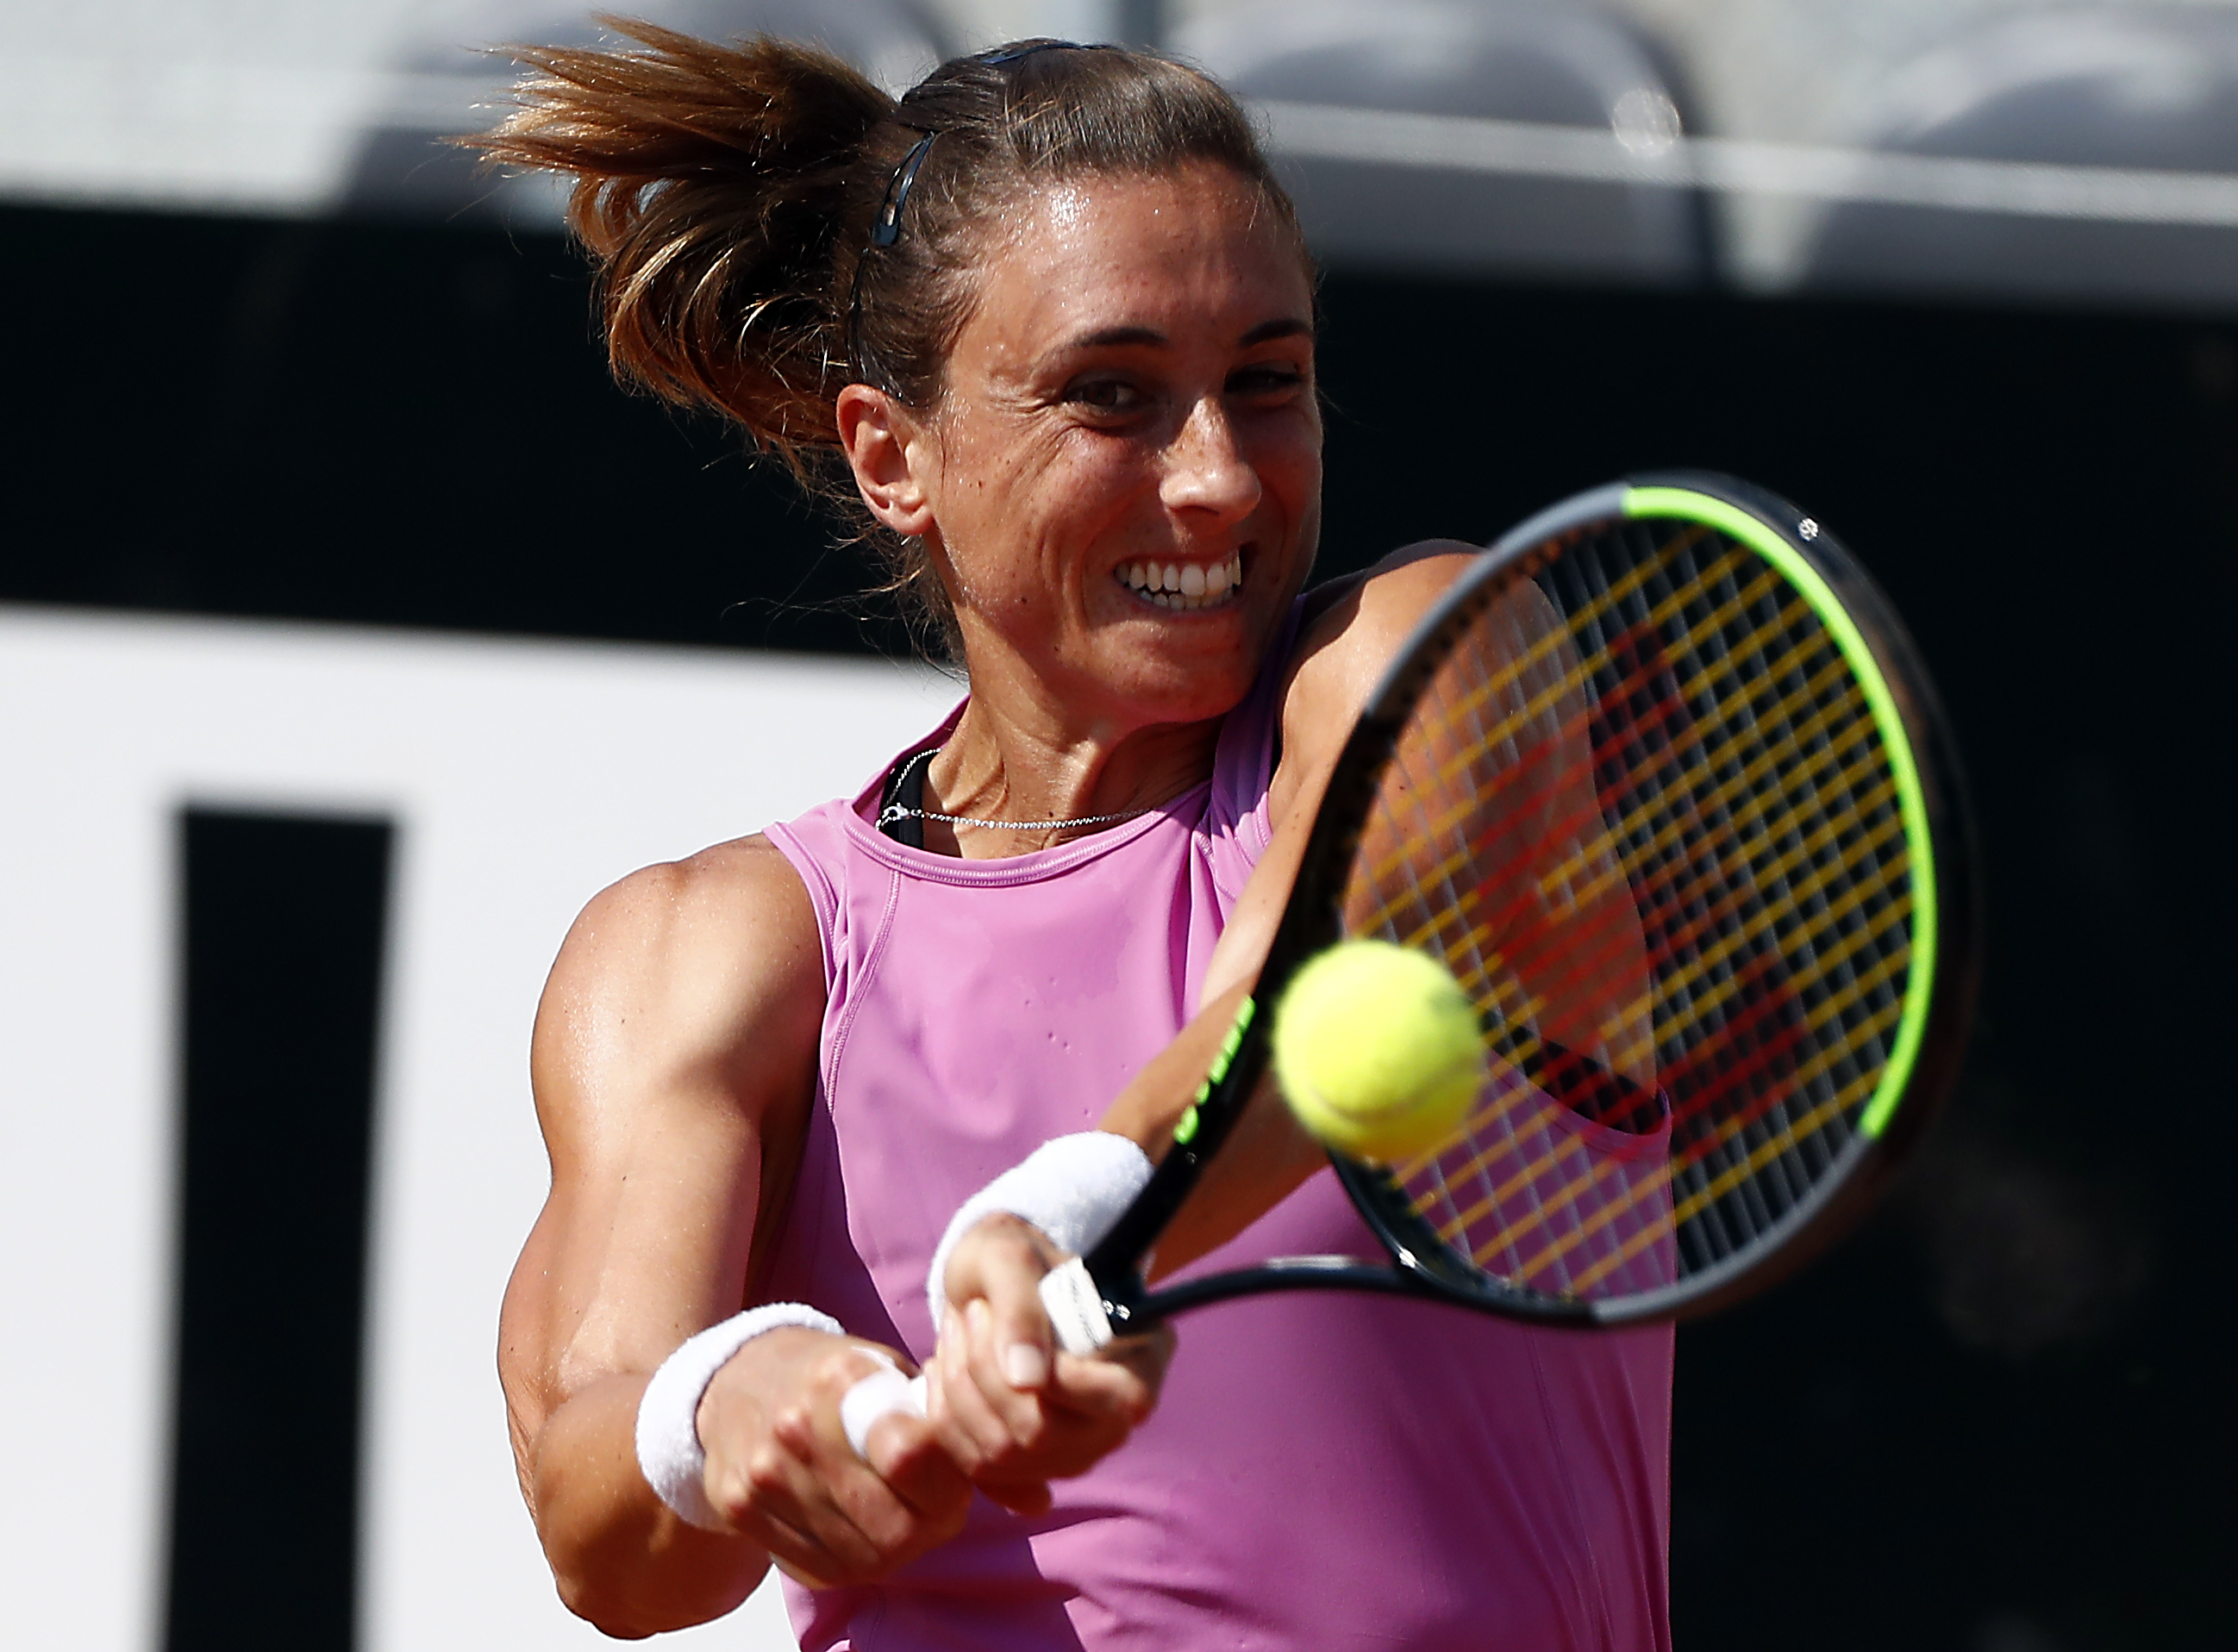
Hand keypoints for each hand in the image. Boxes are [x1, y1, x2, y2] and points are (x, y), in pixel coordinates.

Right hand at [695, 1327, 971, 1586]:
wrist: (733, 1380)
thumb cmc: (829, 1377)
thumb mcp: (881, 1366)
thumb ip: (924, 1408)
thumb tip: (969, 1456)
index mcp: (843, 1378)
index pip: (913, 1456)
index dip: (948, 1482)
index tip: (955, 1479)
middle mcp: (798, 1427)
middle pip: (892, 1524)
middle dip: (929, 1526)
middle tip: (936, 1509)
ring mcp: (764, 1474)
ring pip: (861, 1556)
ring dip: (895, 1548)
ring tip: (899, 1516)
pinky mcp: (738, 1509)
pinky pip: (819, 1567)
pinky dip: (851, 1559)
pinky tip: (858, 1530)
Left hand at [925, 1215, 1174, 1514]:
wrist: (992, 1283)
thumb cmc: (1013, 1258)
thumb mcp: (1010, 1257)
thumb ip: (1022, 1310)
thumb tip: (1026, 1380)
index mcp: (1142, 1360)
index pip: (1121, 1403)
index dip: (1057, 1376)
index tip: (1000, 1318)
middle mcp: (1116, 1419)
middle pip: (1042, 1434)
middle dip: (983, 1370)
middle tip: (970, 1315)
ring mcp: (1074, 1452)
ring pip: (1001, 1454)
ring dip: (957, 1388)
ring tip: (956, 1334)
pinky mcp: (1029, 1471)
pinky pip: (978, 1469)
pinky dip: (945, 1416)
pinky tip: (947, 1372)